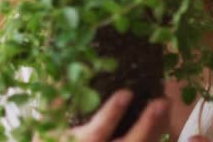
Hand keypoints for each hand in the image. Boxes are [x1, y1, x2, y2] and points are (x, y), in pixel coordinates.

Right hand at [35, 89, 170, 141]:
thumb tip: (64, 77)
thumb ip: (53, 106)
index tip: (126, 93)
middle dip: (147, 124)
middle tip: (160, 102)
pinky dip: (156, 135)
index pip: (100, 130)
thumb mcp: (46, 129)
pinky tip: (162, 119)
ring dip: (158, 128)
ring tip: (166, 104)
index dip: (113, 112)